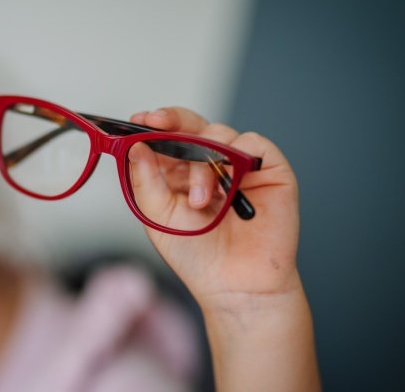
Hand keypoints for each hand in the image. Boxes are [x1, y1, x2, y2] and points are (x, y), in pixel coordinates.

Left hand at [128, 107, 300, 310]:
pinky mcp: (269, 169)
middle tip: (156, 123)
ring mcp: (238, 165)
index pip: (166, 137)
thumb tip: (135, 146)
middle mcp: (208, 164)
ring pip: (217, 134)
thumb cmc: (198, 256)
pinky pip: (252, 143)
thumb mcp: (157, 217)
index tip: (139, 121)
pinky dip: (237, 156)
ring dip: (202, 165)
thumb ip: (145, 180)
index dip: (153, 125)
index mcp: (179, 173)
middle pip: (191, 125)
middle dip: (172, 119)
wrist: (236, 285)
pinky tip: (230, 186)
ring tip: (200, 202)